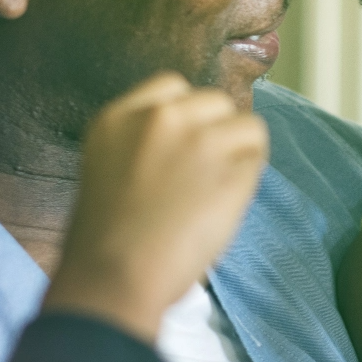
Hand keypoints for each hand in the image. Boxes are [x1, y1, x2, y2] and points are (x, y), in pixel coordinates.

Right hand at [42, 72, 268, 342]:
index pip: (171, 86)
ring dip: (240, 153)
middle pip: (214, 101)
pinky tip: (226, 204)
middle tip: (204, 173)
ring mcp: (200, 139)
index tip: (185, 144)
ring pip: (246, 125)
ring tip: (219, 190)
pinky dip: (249, 178)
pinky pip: (257, 157)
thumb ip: (142, 145)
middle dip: (215, 132)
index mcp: (121, 116)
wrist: (113, 276)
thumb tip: (185, 146)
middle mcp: (162, 117)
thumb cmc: (104, 241)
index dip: (187, 116)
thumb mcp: (108, 169)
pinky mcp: (231, 167)